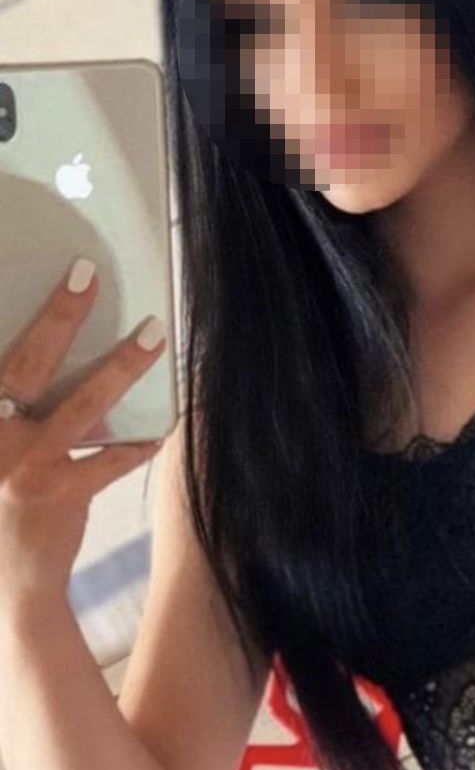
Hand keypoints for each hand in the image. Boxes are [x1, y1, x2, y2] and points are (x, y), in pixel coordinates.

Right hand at [0, 259, 168, 612]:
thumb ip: (4, 411)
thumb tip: (23, 375)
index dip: (21, 321)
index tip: (51, 277)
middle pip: (25, 363)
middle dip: (57, 315)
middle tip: (86, 274)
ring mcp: (25, 467)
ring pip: (80, 405)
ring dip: (120, 368)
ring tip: (151, 333)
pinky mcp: (62, 495)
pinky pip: (109, 460)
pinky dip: (137, 443)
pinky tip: (164, 427)